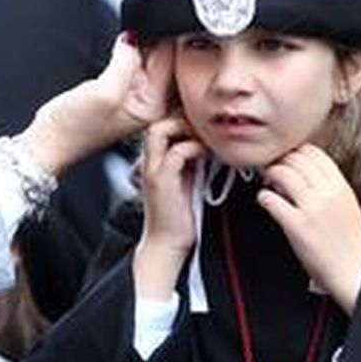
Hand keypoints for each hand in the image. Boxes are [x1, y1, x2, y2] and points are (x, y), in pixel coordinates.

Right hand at [17, 35, 172, 176]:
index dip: (160, 39)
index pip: (170, 63)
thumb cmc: (73, 128)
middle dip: (147, 44)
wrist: (49, 140)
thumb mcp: (103, 91)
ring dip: (134, 50)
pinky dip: (123, 57)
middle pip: (162, 60)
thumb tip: (133, 38)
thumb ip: (125, 62)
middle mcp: (151, 103)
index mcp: (155, 107)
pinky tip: (113, 61)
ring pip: (145, 59)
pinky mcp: (121, 92)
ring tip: (119, 54)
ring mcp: (136, 98)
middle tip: (127, 47)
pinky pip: (130, 65)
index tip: (145, 30)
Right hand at [133, 116, 205, 299]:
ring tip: (207, 138)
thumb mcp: (187, 180)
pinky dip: (195, 148)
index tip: (206, 123)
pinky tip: (209, 155)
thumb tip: (210, 144)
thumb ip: (192, 161)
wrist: (167, 244)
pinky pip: (177, 152)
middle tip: (208, 126)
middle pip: (158, 120)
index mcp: (155, 159)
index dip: (182, 117)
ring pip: (161, 129)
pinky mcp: (162, 181)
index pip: (163, 123)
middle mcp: (150, 160)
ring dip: (186, 128)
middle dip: (183, 117)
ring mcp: (153, 169)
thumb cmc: (179, 216)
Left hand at [257, 144, 360, 312]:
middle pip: (296, 159)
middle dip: (282, 161)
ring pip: (283, 173)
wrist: (355, 273)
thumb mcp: (348, 206)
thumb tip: (307, 175)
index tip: (289, 158)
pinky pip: (271, 200)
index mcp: (341, 187)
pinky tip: (265, 200)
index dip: (297, 152)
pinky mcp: (297, 226)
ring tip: (268, 182)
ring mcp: (312, 208)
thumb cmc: (351, 245)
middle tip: (275, 169)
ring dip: (270, 174)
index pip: (314, 153)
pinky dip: (264, 196)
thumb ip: (331, 188)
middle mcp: (327, 193)